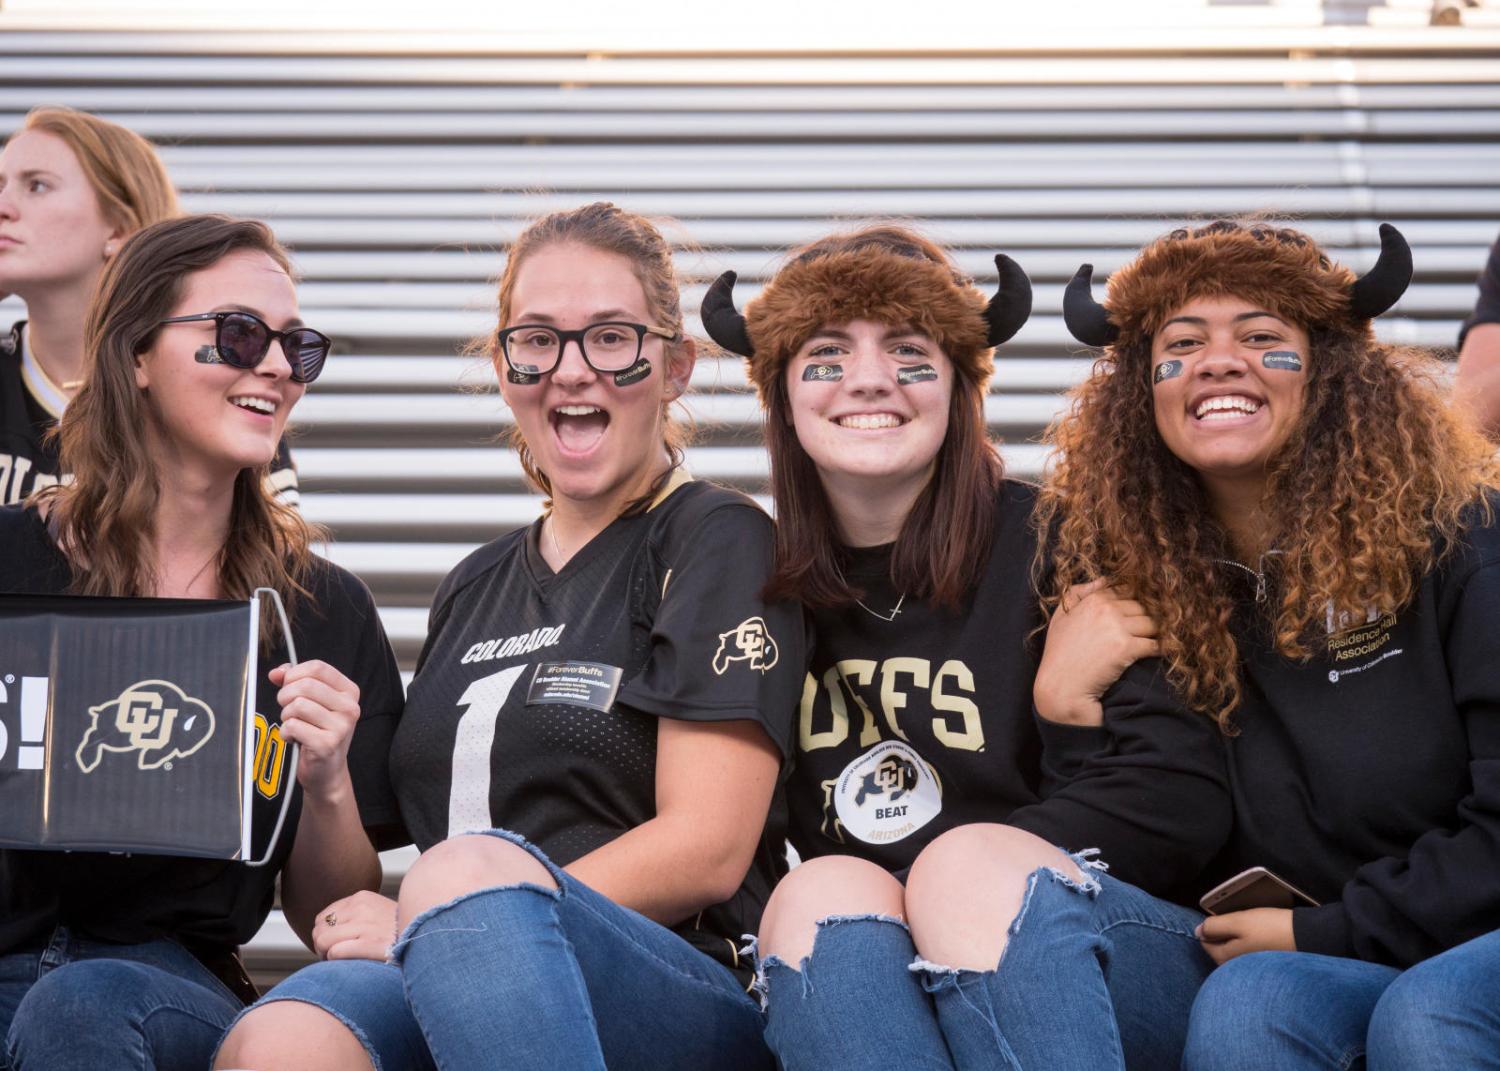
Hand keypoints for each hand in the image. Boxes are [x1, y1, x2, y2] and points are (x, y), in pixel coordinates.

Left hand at [270, 660, 361, 803]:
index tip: (287, 685)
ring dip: (286, 716)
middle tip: (288, 709)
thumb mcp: (313, 702)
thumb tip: (276, 672)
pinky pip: (292, 726)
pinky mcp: (327, 744)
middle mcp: (350, 707)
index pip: (318, 667)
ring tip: (294, 725)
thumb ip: (295, 681)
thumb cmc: (318, 732)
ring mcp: (341, 727)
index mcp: (349, 691)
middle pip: (306, 685)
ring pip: (297, 705)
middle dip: (286, 696)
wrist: (326, 771)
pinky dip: (286, 732)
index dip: (294, 673)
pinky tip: (294, 738)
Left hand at [312, 890, 398, 961]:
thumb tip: (323, 931)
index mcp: (362, 898)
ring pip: (323, 941)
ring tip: (341, 960)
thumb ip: (354, 914)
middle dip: (322, 946)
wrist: (427, 939)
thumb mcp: (377, 912)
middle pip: (319, 930)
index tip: (335, 945)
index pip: (323, 917)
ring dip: (327, 955)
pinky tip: (349, 963)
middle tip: (335, 956)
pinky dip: (336, 960)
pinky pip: (335, 952)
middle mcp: (362, 908)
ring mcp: (367, 925)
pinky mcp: (371, 944)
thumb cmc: (399, 932)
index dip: (325, 934)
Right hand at [1034, 579, 1160, 725]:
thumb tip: (1103, 579)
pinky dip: (1160, 649)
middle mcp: (1106, 609)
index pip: (1127, 591)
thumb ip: (1077, 593)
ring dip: (1157, 632)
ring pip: (1152, 623)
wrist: (1061, 687)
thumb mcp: (1060, 617)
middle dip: (1149, 617)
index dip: (1136, 601)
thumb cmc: (1059, 654)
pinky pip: (1155, 644)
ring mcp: (1118, 628)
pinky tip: (1159, 653)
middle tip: (1152, 629)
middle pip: (1143, 606)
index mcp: (1093, 600)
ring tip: (1157, 640)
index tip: (1140, 612)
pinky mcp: (1127, 649)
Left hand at [1197, 908, 1295, 964]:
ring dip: (1239, 939)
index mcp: (1224, 959)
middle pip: (1220, 947)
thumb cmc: (1271, 929)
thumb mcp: (1239, 922)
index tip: (1228, 917)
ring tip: (1255, 928)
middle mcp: (1235, 970)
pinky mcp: (1264, 968)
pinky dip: (1252, 944)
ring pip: (1235, 950)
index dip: (1213, 925)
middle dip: (1225, 933)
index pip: (1205, 941)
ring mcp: (1251, 970)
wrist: (1309, 940)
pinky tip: (1263, 937)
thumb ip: (1214, 926)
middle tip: (1243, 921)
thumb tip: (1197, 931)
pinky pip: (1250, 954)